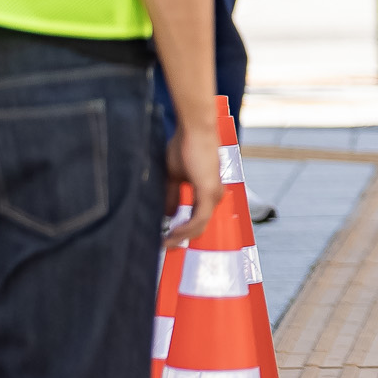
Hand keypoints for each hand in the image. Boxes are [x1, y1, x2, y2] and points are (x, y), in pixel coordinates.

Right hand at [165, 127, 219, 242]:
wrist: (194, 131)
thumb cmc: (184, 147)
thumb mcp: (174, 176)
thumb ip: (172, 196)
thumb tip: (169, 214)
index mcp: (208, 191)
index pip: (197, 218)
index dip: (182, 231)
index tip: (166, 239)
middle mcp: (214, 196)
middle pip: (200, 225)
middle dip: (181, 238)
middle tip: (164, 247)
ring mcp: (213, 195)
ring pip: (199, 225)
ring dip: (181, 236)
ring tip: (164, 243)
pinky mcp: (209, 192)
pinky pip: (199, 219)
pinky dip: (185, 229)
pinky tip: (172, 234)